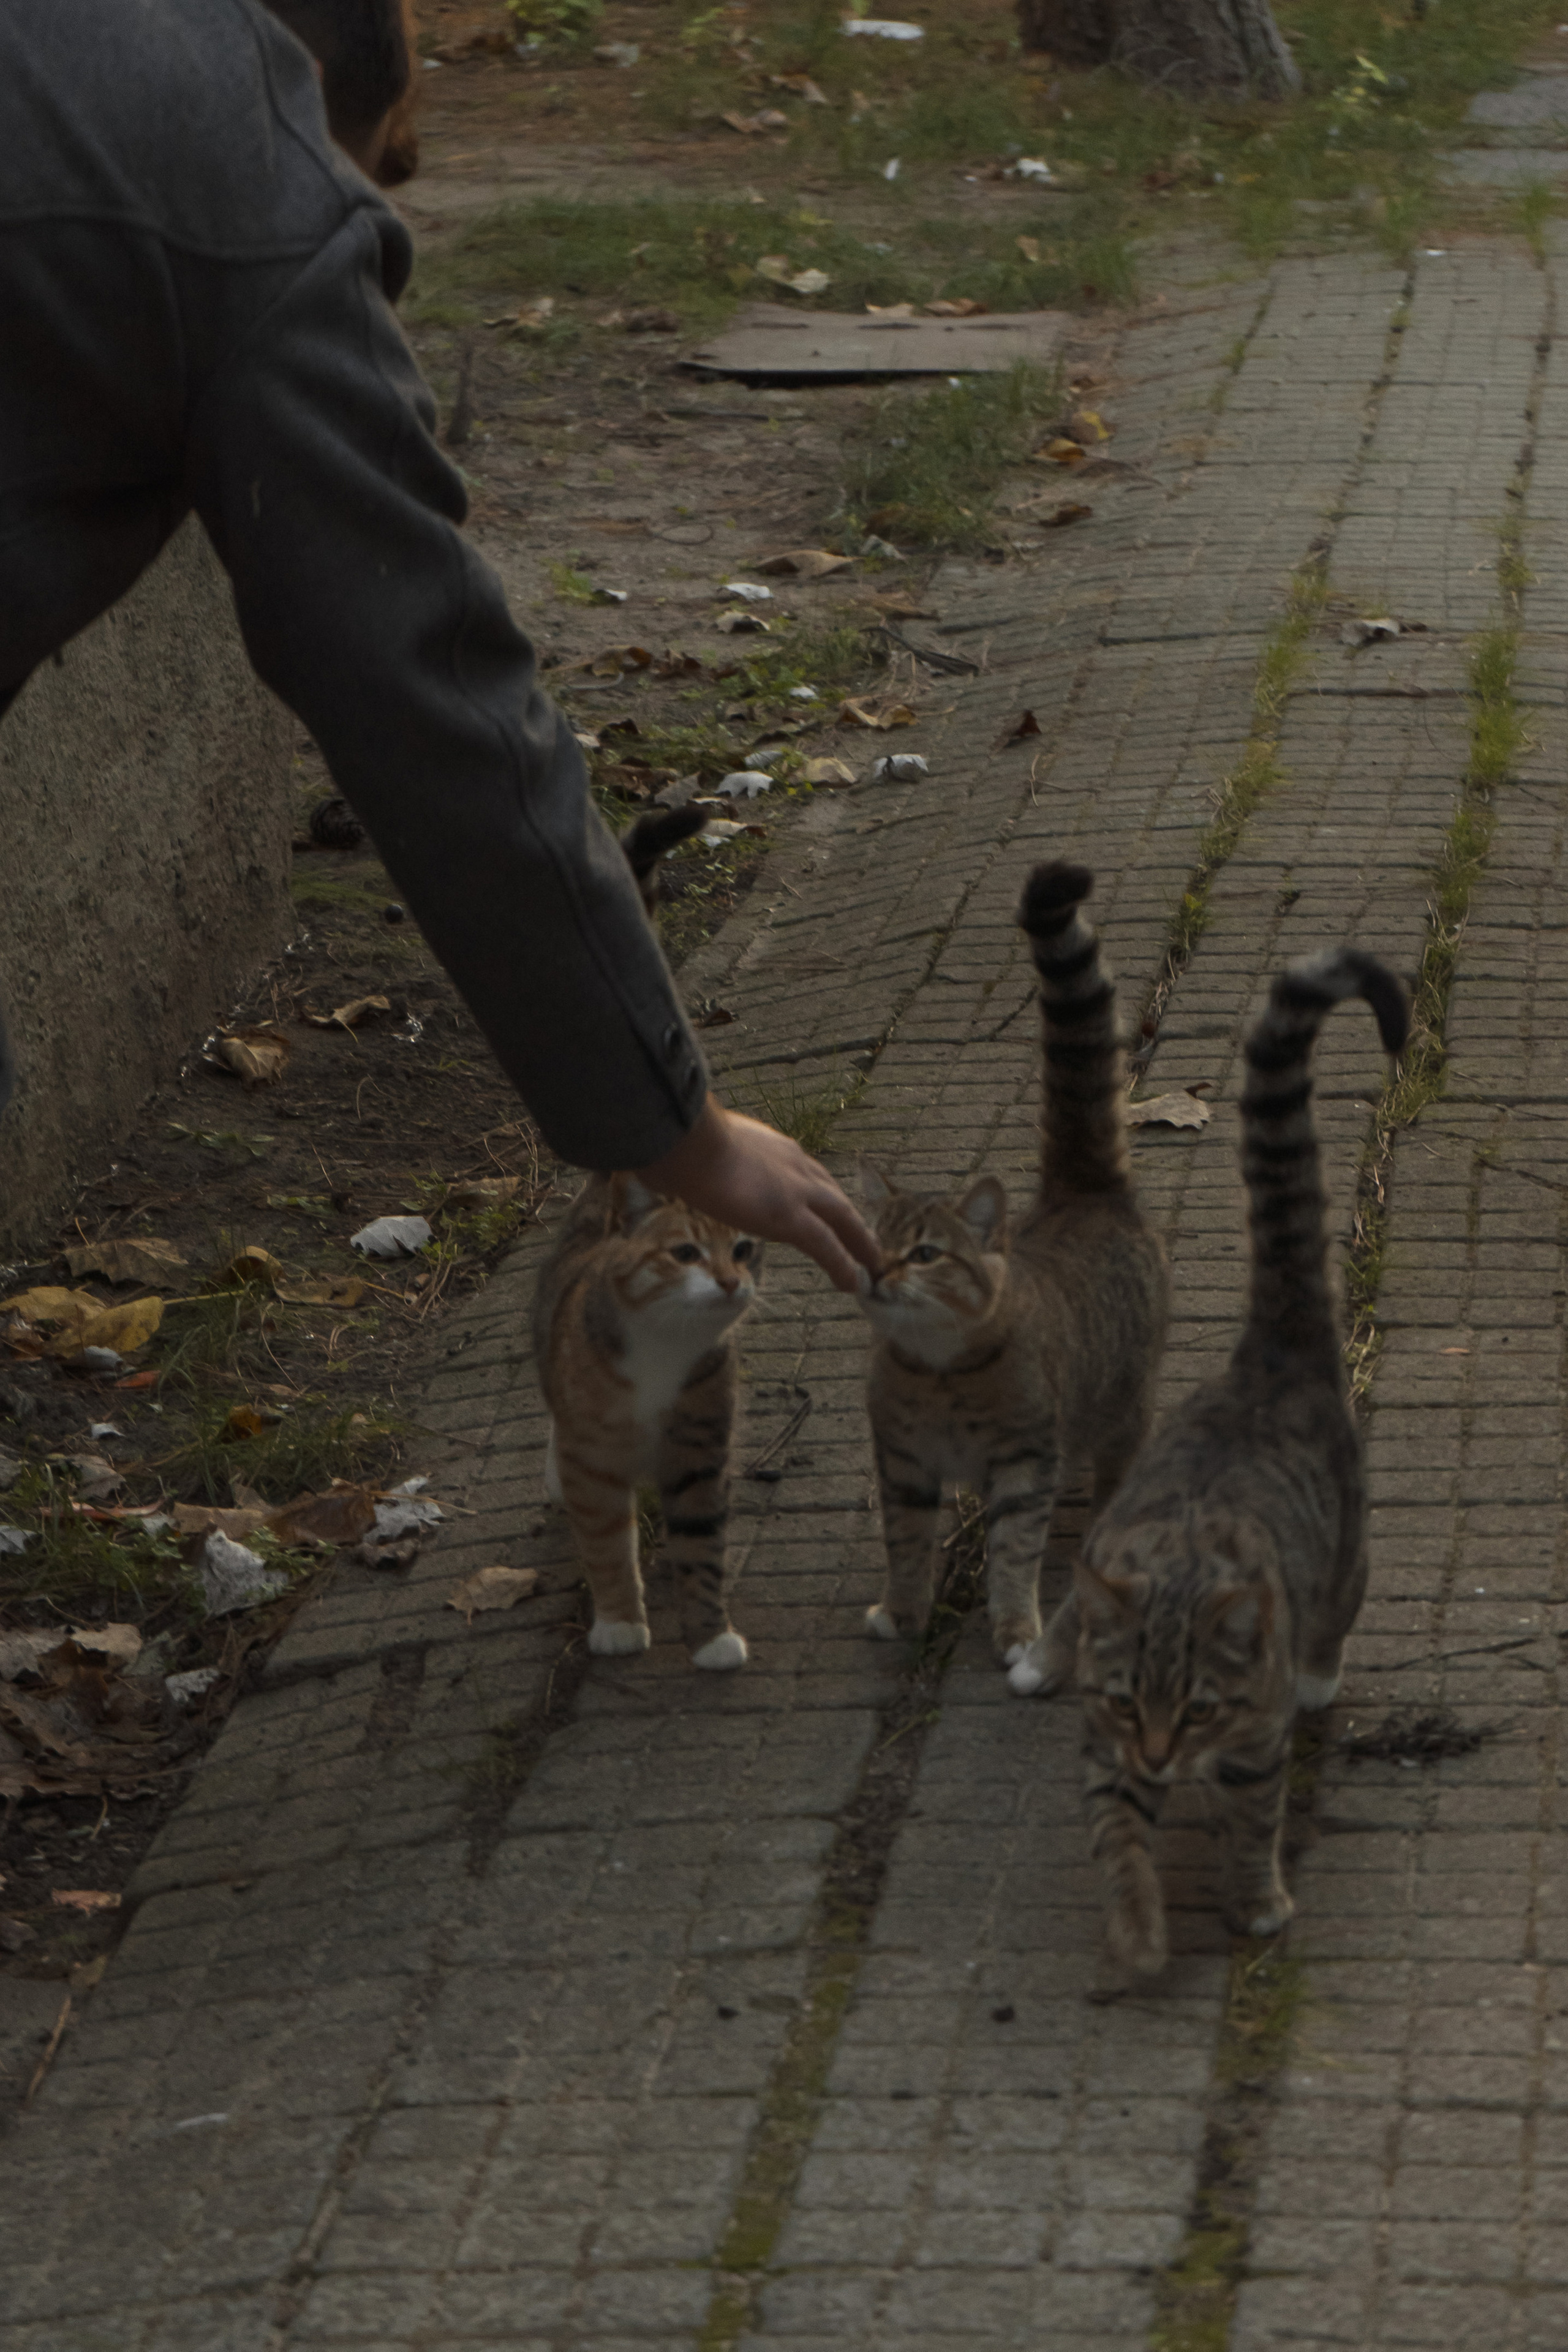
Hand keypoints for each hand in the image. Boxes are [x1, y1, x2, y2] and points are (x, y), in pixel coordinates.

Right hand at [636, 1099, 881, 1292]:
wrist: (688, 1141)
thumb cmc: (682, 1142)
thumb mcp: (700, 1145)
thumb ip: (701, 1157)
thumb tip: (671, 1166)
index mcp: (774, 1147)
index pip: (807, 1172)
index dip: (821, 1193)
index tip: (827, 1206)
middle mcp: (795, 1165)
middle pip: (834, 1196)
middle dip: (851, 1219)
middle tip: (865, 1240)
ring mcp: (797, 1191)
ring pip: (842, 1220)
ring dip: (859, 1243)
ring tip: (871, 1265)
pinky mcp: (792, 1217)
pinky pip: (828, 1246)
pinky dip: (845, 1265)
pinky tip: (855, 1283)